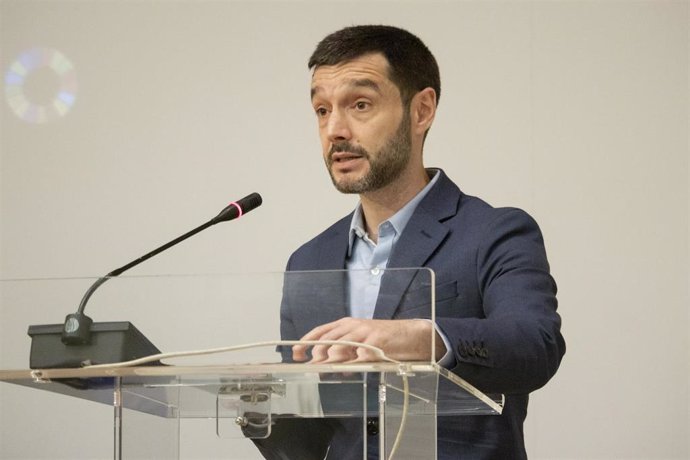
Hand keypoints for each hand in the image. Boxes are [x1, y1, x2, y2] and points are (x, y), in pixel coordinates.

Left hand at [291, 317, 445, 362]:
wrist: (411, 334)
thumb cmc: (384, 340)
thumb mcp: (360, 343)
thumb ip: (344, 352)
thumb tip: (327, 366)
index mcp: (346, 324)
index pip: (321, 331)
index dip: (306, 341)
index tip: (296, 353)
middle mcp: (353, 325)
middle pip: (328, 339)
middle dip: (317, 354)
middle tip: (313, 367)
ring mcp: (366, 331)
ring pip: (341, 344)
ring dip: (332, 359)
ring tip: (328, 369)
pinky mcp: (378, 340)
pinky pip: (361, 352)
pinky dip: (354, 362)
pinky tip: (352, 368)